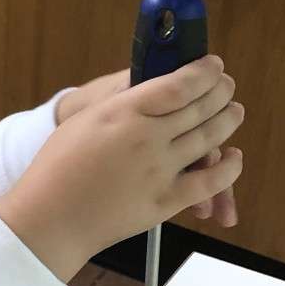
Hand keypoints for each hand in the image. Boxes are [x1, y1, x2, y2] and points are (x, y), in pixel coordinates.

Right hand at [0, 55, 244, 280]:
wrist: (50, 219)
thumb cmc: (58, 167)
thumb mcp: (85, 120)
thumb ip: (122, 103)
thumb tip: (154, 87)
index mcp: (123, 112)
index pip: (179, 84)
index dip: (203, 72)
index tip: (213, 66)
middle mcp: (146, 137)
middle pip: (200, 107)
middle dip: (220, 92)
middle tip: (226, 85)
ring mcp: (159, 170)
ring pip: (210, 139)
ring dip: (228, 121)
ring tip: (234, 111)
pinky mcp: (165, 201)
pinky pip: (210, 182)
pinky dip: (229, 168)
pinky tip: (233, 158)